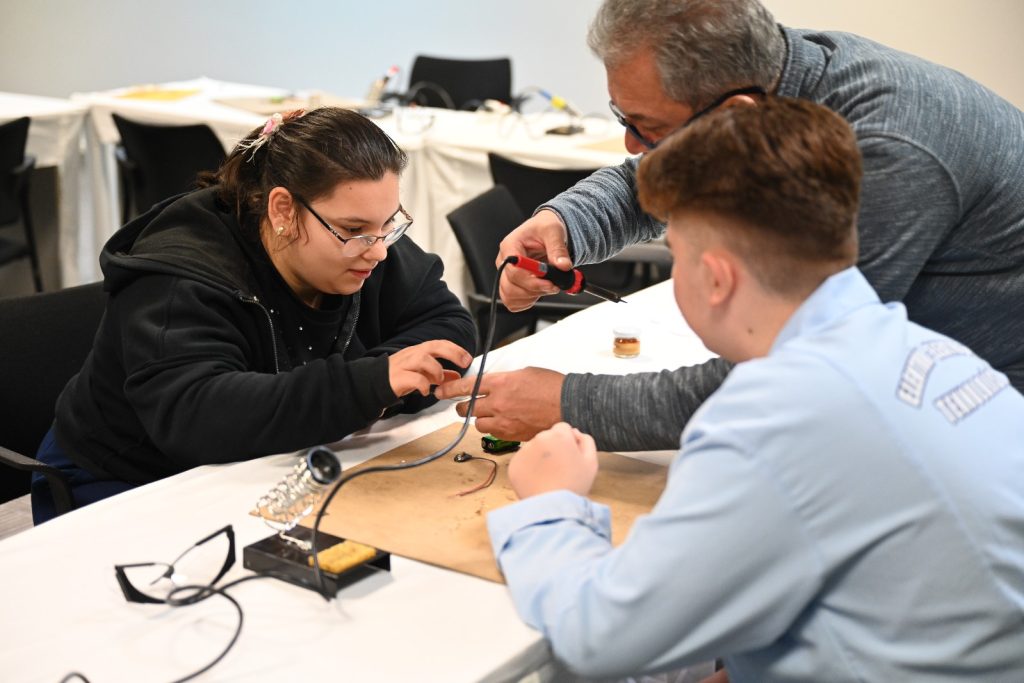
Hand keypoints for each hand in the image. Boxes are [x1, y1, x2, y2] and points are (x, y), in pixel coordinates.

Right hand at [388, 340, 471, 397]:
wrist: (375, 384)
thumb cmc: (400, 376)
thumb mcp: (422, 374)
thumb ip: (439, 375)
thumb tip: (457, 376)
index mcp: (419, 351)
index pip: (439, 344)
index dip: (455, 349)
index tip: (468, 358)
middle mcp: (412, 354)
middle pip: (433, 346)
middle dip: (452, 353)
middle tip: (464, 363)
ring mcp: (403, 364)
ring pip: (422, 359)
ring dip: (436, 370)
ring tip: (439, 380)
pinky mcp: (397, 378)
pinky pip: (414, 378)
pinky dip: (423, 384)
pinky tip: (426, 391)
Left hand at [435, 367, 563, 440]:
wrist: (569, 405)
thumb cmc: (552, 387)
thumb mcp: (525, 373)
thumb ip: (505, 379)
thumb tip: (496, 384)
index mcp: (501, 383)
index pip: (467, 386)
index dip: (451, 389)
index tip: (441, 391)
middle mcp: (498, 403)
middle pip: (467, 408)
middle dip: (463, 407)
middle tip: (464, 406)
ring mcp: (504, 421)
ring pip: (478, 424)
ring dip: (480, 419)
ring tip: (488, 415)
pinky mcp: (512, 435)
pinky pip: (493, 434)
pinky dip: (494, 429)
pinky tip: (502, 423)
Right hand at [496, 210, 573, 311]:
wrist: (545, 232)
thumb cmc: (544, 228)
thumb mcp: (554, 231)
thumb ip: (558, 249)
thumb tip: (563, 266)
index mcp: (510, 246)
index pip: (513, 270)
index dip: (532, 281)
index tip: (550, 283)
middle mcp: (504, 261)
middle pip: (510, 286)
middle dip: (534, 290)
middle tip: (552, 285)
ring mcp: (506, 274)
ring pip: (509, 296)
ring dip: (530, 297)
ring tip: (546, 287)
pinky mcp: (512, 283)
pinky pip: (512, 301)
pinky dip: (526, 302)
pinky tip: (538, 293)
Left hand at [507, 422, 597, 498]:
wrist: (552, 507)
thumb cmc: (575, 485)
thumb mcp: (591, 462)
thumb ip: (586, 441)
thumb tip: (575, 432)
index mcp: (559, 434)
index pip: (563, 428)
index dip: (568, 442)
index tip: (570, 457)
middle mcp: (539, 438)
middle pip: (547, 437)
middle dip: (553, 448)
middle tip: (560, 469)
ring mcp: (524, 451)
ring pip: (534, 449)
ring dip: (540, 458)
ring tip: (548, 477)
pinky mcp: (513, 464)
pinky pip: (523, 462)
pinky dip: (529, 469)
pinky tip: (538, 481)